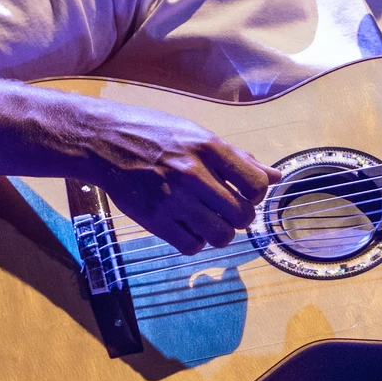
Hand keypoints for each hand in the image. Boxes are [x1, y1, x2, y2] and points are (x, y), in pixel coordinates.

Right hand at [86, 104, 282, 255]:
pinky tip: (187, 227)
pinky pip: (191, 246)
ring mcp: (172, 199)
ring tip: (209, 220)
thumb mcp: (199, 135)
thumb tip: (276, 176)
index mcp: (209, 147)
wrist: (105, 141)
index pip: (257, 185)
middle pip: (242, 215)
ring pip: (220, 236)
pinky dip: (195, 242)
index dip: (257, 194)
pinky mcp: (153, 220)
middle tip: (227, 210)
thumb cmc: (156, 134)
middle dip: (240, 217)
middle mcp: (193, 173)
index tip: (245, 192)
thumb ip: (238, 158)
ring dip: (220, 233)